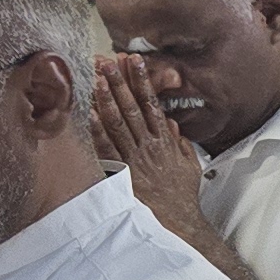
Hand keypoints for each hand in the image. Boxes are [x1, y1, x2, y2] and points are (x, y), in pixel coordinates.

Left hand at [92, 56, 207, 233]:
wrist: (178, 220)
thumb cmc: (181, 194)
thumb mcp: (189, 165)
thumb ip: (181, 143)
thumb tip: (173, 124)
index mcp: (165, 139)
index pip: (151, 102)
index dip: (142, 80)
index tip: (133, 61)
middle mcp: (149, 144)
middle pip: (132, 106)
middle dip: (120, 81)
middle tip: (108, 60)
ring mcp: (135, 157)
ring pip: (118, 122)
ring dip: (107, 98)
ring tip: (97, 77)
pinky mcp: (123, 172)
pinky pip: (108, 148)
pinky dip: (98, 130)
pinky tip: (89, 112)